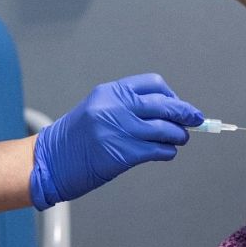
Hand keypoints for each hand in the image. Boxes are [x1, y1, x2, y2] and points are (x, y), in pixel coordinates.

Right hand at [29, 73, 202, 209]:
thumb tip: (163, 112)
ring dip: (179, 135)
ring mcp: (120, 130)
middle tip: (196, 119)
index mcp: (110, 92)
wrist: (49, 161)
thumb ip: (126, 107)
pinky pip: (157, 149)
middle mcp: (116, 107)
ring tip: (181, 139)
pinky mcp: (123, 153)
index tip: (179, 105)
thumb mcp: (96, 111)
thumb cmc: (73, 140)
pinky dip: (168, 151)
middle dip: (185, 112)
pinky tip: (167, 152)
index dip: (171, 95)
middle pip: (164, 104)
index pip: (152, 84)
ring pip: (165, 128)